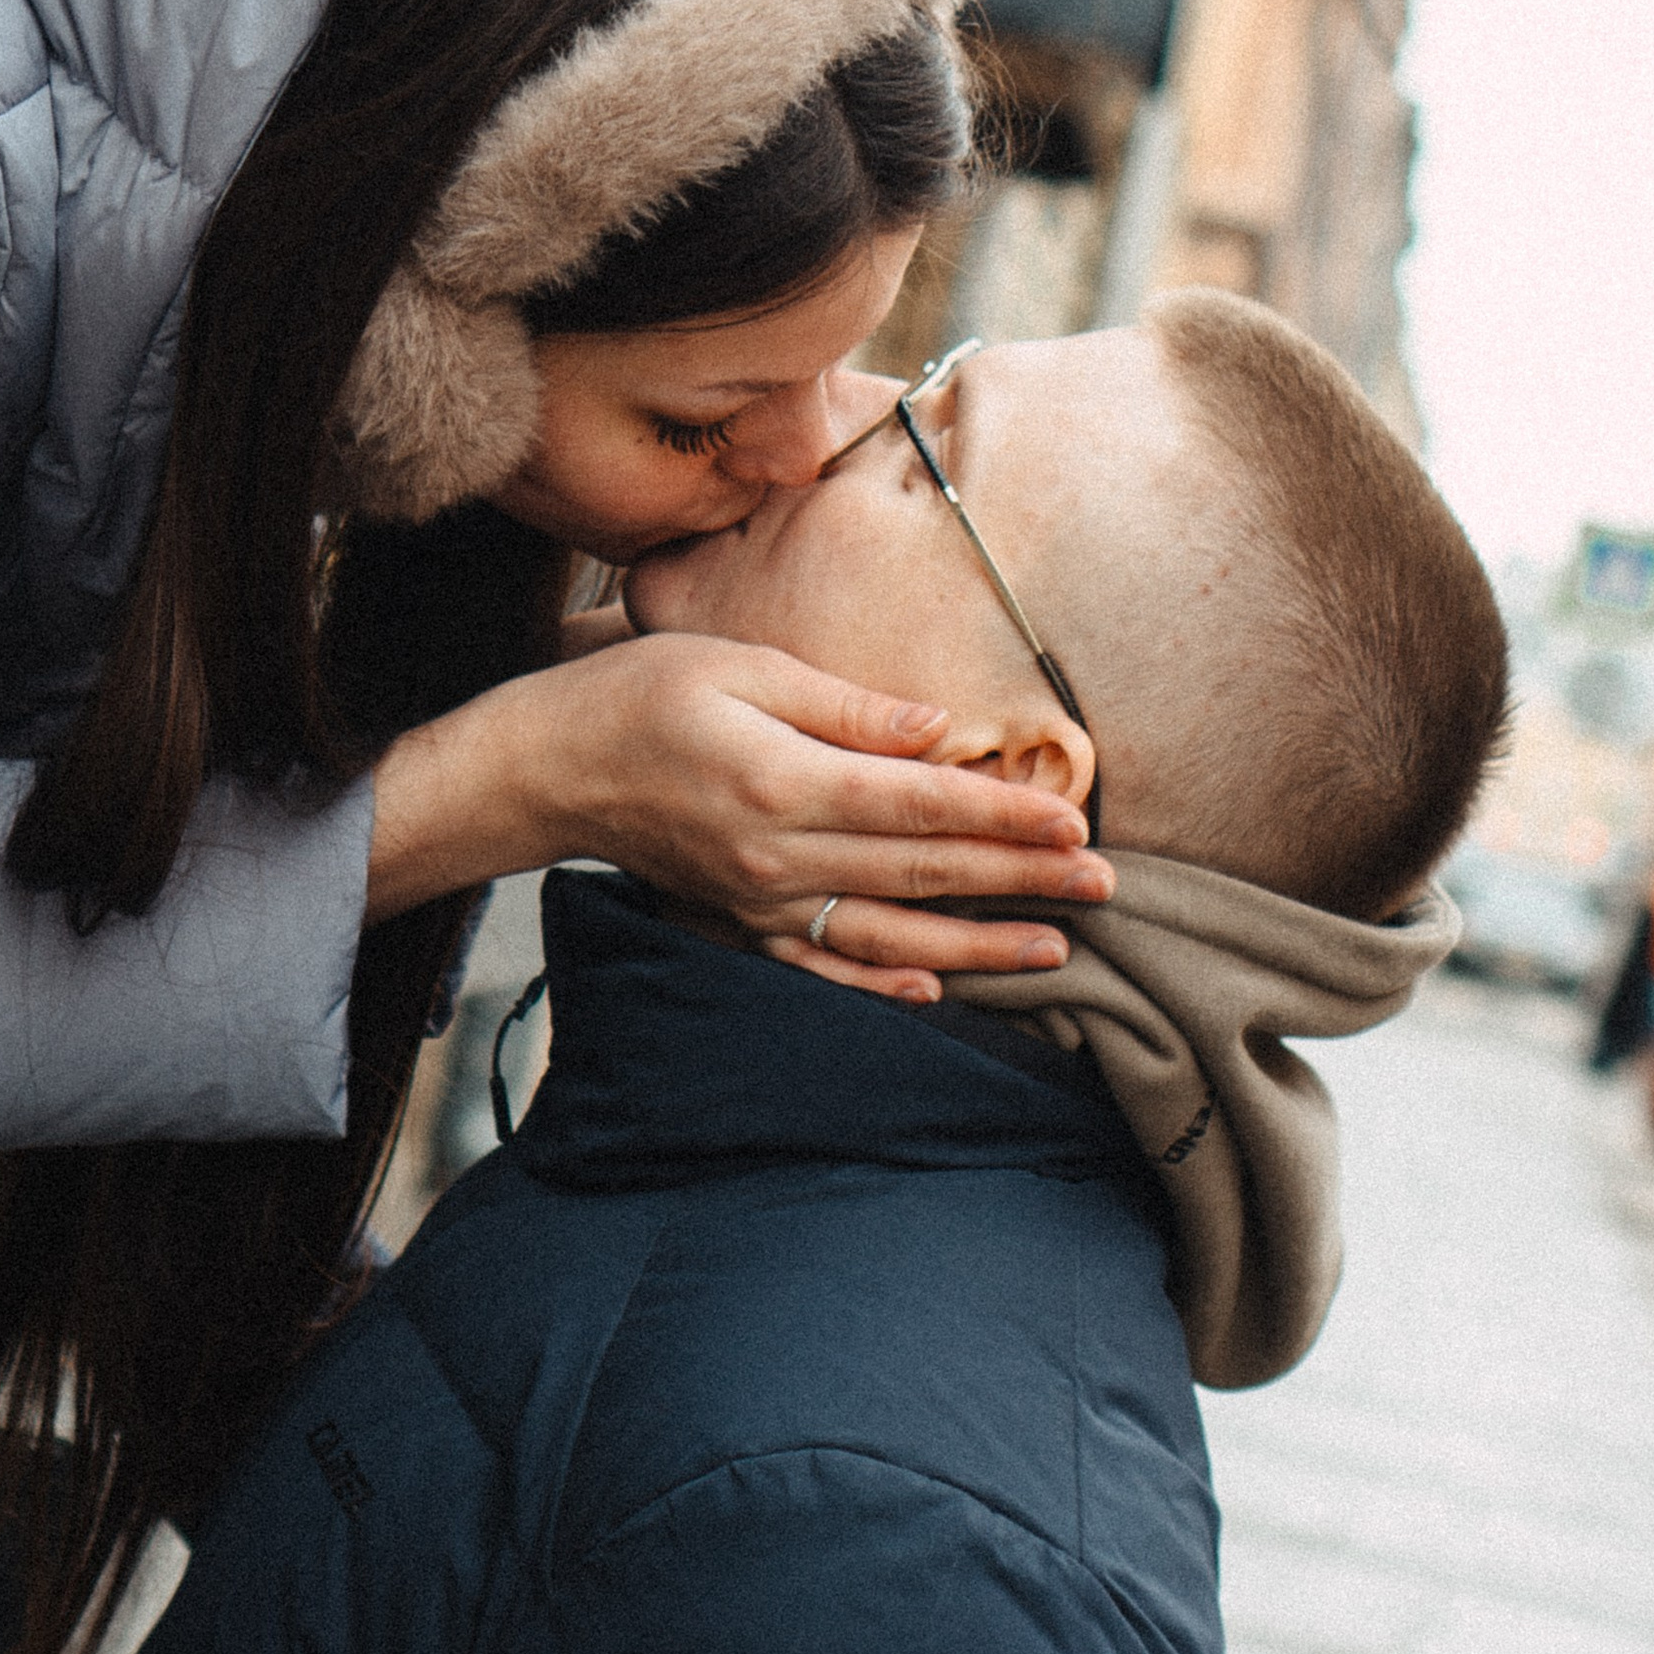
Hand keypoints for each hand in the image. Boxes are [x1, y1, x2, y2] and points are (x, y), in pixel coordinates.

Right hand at [367, 635, 1110, 1003]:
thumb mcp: (743, 665)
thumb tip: (939, 731)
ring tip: (1055, 948)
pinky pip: (823, 964)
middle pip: (922, 871)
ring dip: (977, 944)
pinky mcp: (740, 923)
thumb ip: (846, 706)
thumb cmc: (643, 696)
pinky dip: (882, 981)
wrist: (550, 768)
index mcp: (785, 781)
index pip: (920, 804)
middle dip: (1020, 879)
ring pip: (889, 932)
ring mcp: (759, 902)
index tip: (1073, 820)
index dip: (1002, 815)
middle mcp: (778, 856)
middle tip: (1104, 883)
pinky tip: (935, 988)